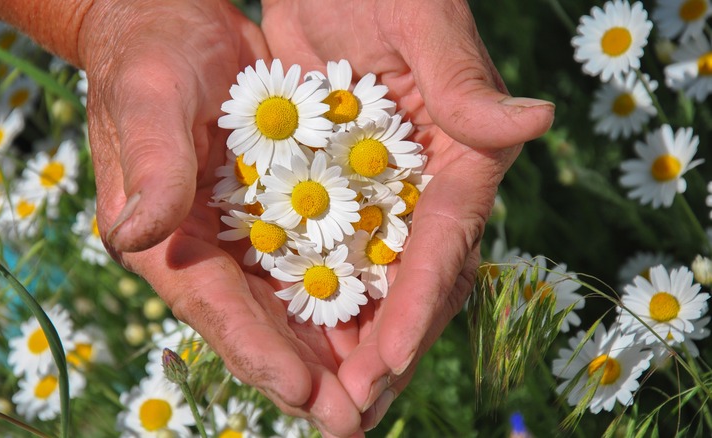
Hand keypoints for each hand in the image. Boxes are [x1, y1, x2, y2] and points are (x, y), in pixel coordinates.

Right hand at [79, 0, 363, 434]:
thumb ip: (152, 165)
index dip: (259, 352)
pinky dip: (341, 295)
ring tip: (376, 393)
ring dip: (331, 350)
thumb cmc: (147, 56)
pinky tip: (380, 321)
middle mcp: (202, 248)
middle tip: (353, 422)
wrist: (165, 25)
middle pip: (258, 323)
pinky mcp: (269, 212)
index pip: (214, 305)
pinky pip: (308, 262)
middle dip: (305, 375)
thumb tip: (137, 236)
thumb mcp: (147, 99)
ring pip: (288, 304)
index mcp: (166, 235)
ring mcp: (238, 235)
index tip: (305, 397)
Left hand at [261, 0, 554, 429]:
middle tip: (350, 410)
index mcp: (459, 155)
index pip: (444, 244)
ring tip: (320, 396)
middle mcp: (423, 184)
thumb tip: (533, 123)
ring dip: (347, 338)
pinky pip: (325, 248)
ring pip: (369, 278)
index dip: (417, 307)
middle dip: (384, 345)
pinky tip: (289, 336)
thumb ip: (464, 82)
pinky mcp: (335, 182)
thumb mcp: (420, 20)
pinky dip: (312, 294)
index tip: (384, 362)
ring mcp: (378, 190)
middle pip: (410, 280)